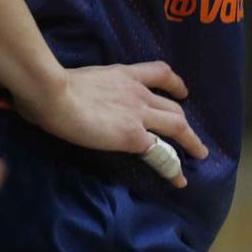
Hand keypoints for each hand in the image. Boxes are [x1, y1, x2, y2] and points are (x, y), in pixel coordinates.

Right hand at [15, 60, 208, 186]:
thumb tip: (71, 98)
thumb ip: (85, 88)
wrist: (54, 94)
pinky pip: (162, 153)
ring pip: (177, 124)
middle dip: (184, 120)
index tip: (182, 91)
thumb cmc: (52, 84)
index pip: (158, 72)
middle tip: (190, 133)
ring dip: (191, 141)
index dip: (174, 83)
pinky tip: (179, 179)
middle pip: (172, 104)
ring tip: (199, 154)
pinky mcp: (133, 136)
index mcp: (122, 74)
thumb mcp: (79, 77)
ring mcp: (138, 114)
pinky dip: (173, 167)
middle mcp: (137, 91)